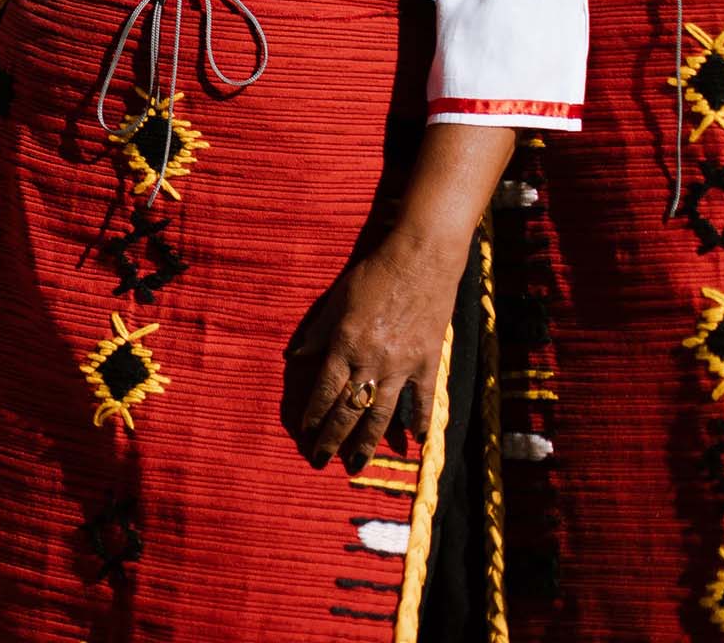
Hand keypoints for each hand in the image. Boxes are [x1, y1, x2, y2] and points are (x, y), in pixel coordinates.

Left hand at [282, 229, 469, 468]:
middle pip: (348, 409)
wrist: (420, 260)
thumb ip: (318, 331)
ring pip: (381, 414)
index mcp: (345, 343)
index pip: (324, 390)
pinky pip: (423, 400)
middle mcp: (371, 359)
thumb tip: (295, 356)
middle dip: (332, 438)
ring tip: (357, 464)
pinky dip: (419, 422)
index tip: (304, 434)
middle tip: (320, 461)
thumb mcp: (337, 300)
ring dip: (367, 442)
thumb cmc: (374, 274)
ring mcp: (402, 364)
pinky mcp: (428, 362)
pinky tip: (412, 441)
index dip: (313, 415)